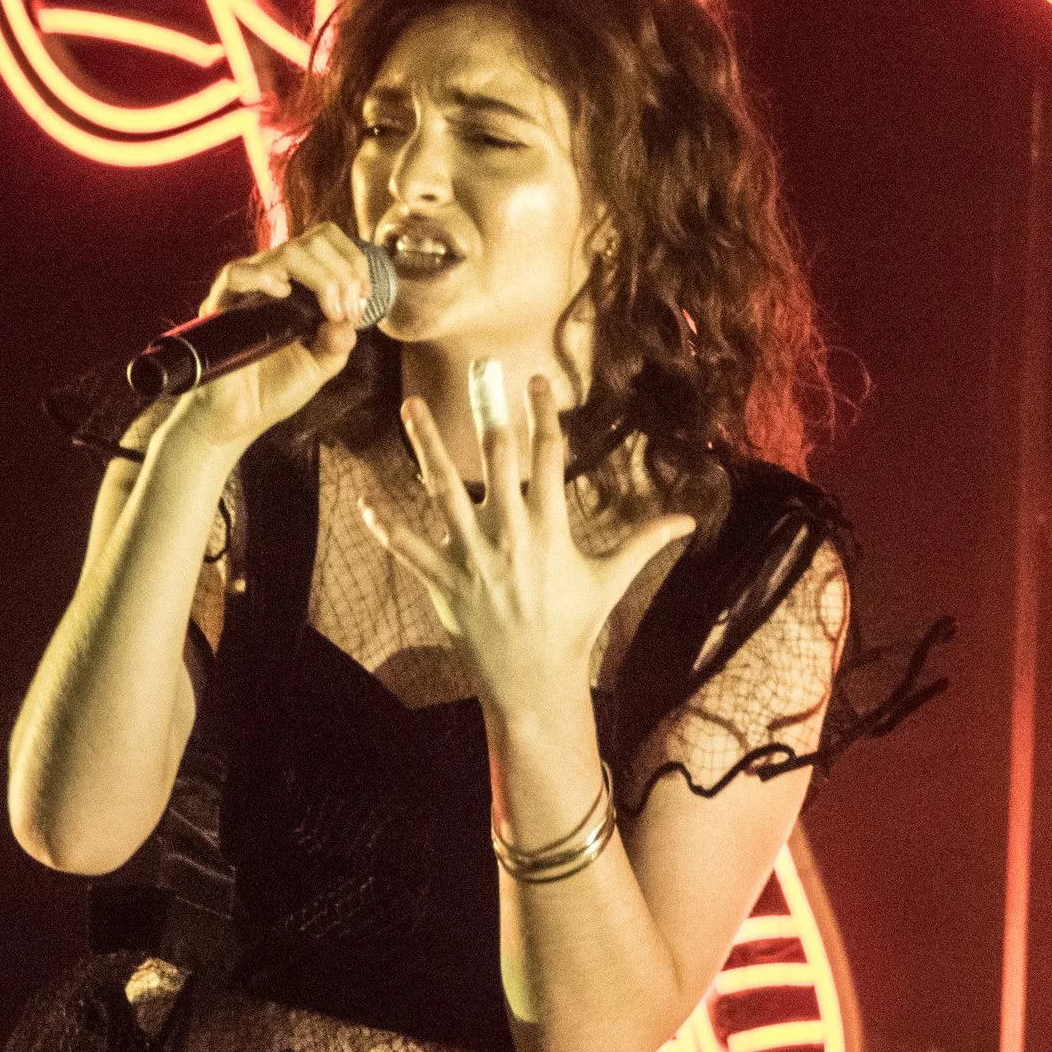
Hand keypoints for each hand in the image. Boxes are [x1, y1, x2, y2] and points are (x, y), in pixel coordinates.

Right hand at [161, 222, 374, 450]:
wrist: (238, 419)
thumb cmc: (274, 389)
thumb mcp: (320, 365)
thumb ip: (338, 343)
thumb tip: (347, 321)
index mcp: (298, 285)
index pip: (326, 241)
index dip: (353, 261)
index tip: (361, 299)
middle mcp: (274, 278)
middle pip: (313, 240)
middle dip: (344, 271)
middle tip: (347, 311)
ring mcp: (248, 289)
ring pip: (286, 252)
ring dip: (322, 277)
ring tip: (329, 313)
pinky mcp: (221, 305)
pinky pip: (238, 273)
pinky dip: (265, 278)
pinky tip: (282, 296)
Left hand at [360, 371, 696, 713]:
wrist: (535, 682)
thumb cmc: (574, 628)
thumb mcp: (610, 581)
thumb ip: (644, 543)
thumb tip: (688, 520)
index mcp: (550, 528)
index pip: (548, 456)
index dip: (543, 413)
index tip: (535, 380)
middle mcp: (510, 535)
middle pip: (497, 458)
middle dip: (488, 410)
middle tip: (478, 368)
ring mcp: (473, 557)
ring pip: (443, 490)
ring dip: (424, 445)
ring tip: (410, 406)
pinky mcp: (443, 581)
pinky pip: (408, 547)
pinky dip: (384, 525)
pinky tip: (363, 501)